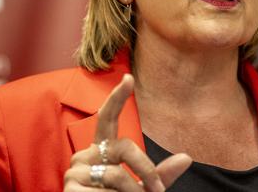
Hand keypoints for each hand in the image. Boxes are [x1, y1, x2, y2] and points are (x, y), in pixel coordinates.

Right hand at [64, 74, 191, 190]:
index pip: (107, 118)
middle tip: (158, 191)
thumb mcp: (142, 188)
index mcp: (101, 149)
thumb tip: (187, 158)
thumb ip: (160, 175)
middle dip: (146, 169)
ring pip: (117, 174)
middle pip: (125, 147)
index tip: (129, 78)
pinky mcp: (70, 187)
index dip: (117, 98)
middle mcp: (85, 155)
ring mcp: (75, 171)